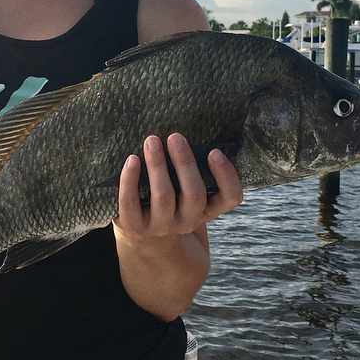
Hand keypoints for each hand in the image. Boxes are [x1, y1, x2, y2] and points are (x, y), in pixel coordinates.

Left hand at [114, 133, 243, 240]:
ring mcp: (161, 226)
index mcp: (207, 209)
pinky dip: (130, 179)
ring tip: (152, 140)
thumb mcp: (187, 191)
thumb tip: (192, 122)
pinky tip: (131, 159)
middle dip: (185, 162)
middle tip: (175, 136)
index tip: (214, 151)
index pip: (230, 198)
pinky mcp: (134, 227)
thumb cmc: (170, 200)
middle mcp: (188, 221)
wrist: (143, 237)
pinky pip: (130, 203)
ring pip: (163, 196)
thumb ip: (194, 168)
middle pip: (194, 193)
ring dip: (158, 165)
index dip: (226, 176)